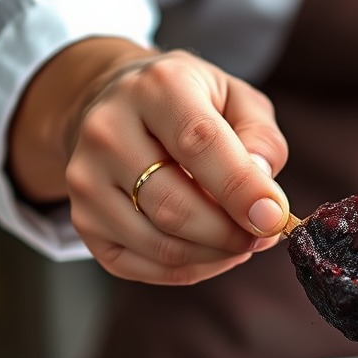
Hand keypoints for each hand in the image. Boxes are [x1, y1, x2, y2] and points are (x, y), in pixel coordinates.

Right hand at [8, 40, 289, 283]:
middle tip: (264, 236)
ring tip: (241, 240)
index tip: (274, 217)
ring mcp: (86, 180)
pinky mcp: (82, 221)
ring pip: (160, 245)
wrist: (118, 106)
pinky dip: (190, 269)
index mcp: (155, 88)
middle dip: (230, 234)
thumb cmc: (192, 106)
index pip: (199, 143)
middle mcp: (107, 131)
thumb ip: (262, 140)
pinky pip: (144, 267)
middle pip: (174, 207)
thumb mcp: (237, 99)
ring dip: (215, 255)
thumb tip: (263, 199)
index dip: (241, 189)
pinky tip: (212, 251)